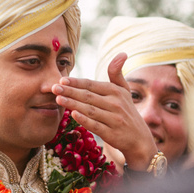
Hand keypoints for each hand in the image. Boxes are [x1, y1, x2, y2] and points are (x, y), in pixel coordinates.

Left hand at [53, 52, 157, 170]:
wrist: (139, 139)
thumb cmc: (127, 112)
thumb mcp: (124, 91)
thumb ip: (117, 73)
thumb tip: (122, 53)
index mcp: (116, 91)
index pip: (92, 85)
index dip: (77, 82)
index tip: (62, 79)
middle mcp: (116, 104)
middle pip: (89, 96)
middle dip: (70, 91)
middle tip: (54, 88)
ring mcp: (114, 119)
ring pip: (90, 110)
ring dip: (73, 103)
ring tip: (58, 99)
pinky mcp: (112, 133)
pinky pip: (96, 125)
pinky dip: (85, 120)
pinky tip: (74, 115)